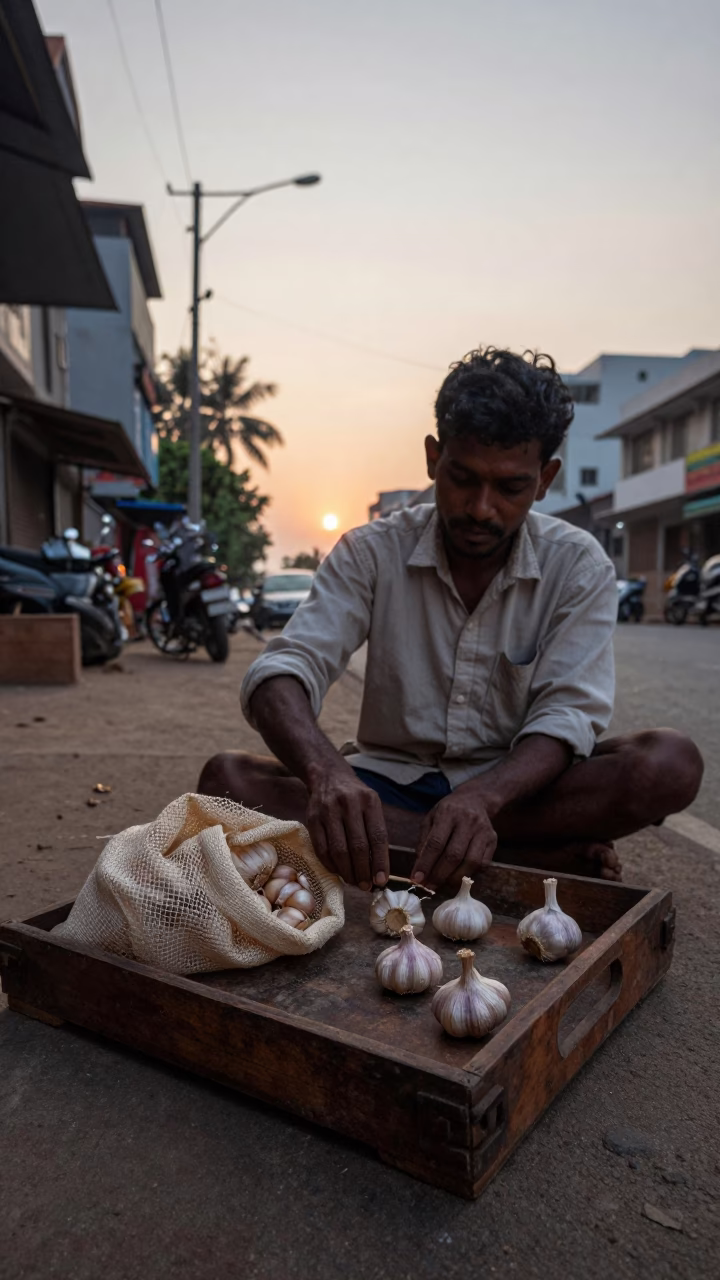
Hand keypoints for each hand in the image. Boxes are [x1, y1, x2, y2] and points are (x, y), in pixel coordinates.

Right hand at [306, 764, 388, 889]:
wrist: (328, 776)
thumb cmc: (355, 797)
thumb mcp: (371, 805)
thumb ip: (375, 831)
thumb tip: (379, 869)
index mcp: (369, 801)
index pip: (378, 836)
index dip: (381, 862)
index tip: (382, 880)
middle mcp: (349, 804)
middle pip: (358, 846)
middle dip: (363, 871)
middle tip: (366, 886)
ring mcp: (328, 811)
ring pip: (339, 850)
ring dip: (347, 872)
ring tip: (354, 882)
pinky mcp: (312, 818)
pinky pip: (321, 849)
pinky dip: (330, 865)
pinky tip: (338, 871)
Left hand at [411, 789, 497, 887]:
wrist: (475, 799)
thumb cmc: (448, 812)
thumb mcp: (431, 818)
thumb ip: (424, 841)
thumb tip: (420, 868)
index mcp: (448, 813)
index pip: (436, 843)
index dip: (426, 864)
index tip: (417, 879)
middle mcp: (468, 821)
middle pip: (454, 855)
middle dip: (439, 875)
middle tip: (429, 886)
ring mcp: (483, 831)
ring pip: (471, 862)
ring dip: (455, 878)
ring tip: (443, 884)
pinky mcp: (493, 840)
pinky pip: (483, 864)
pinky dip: (469, 874)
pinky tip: (459, 875)